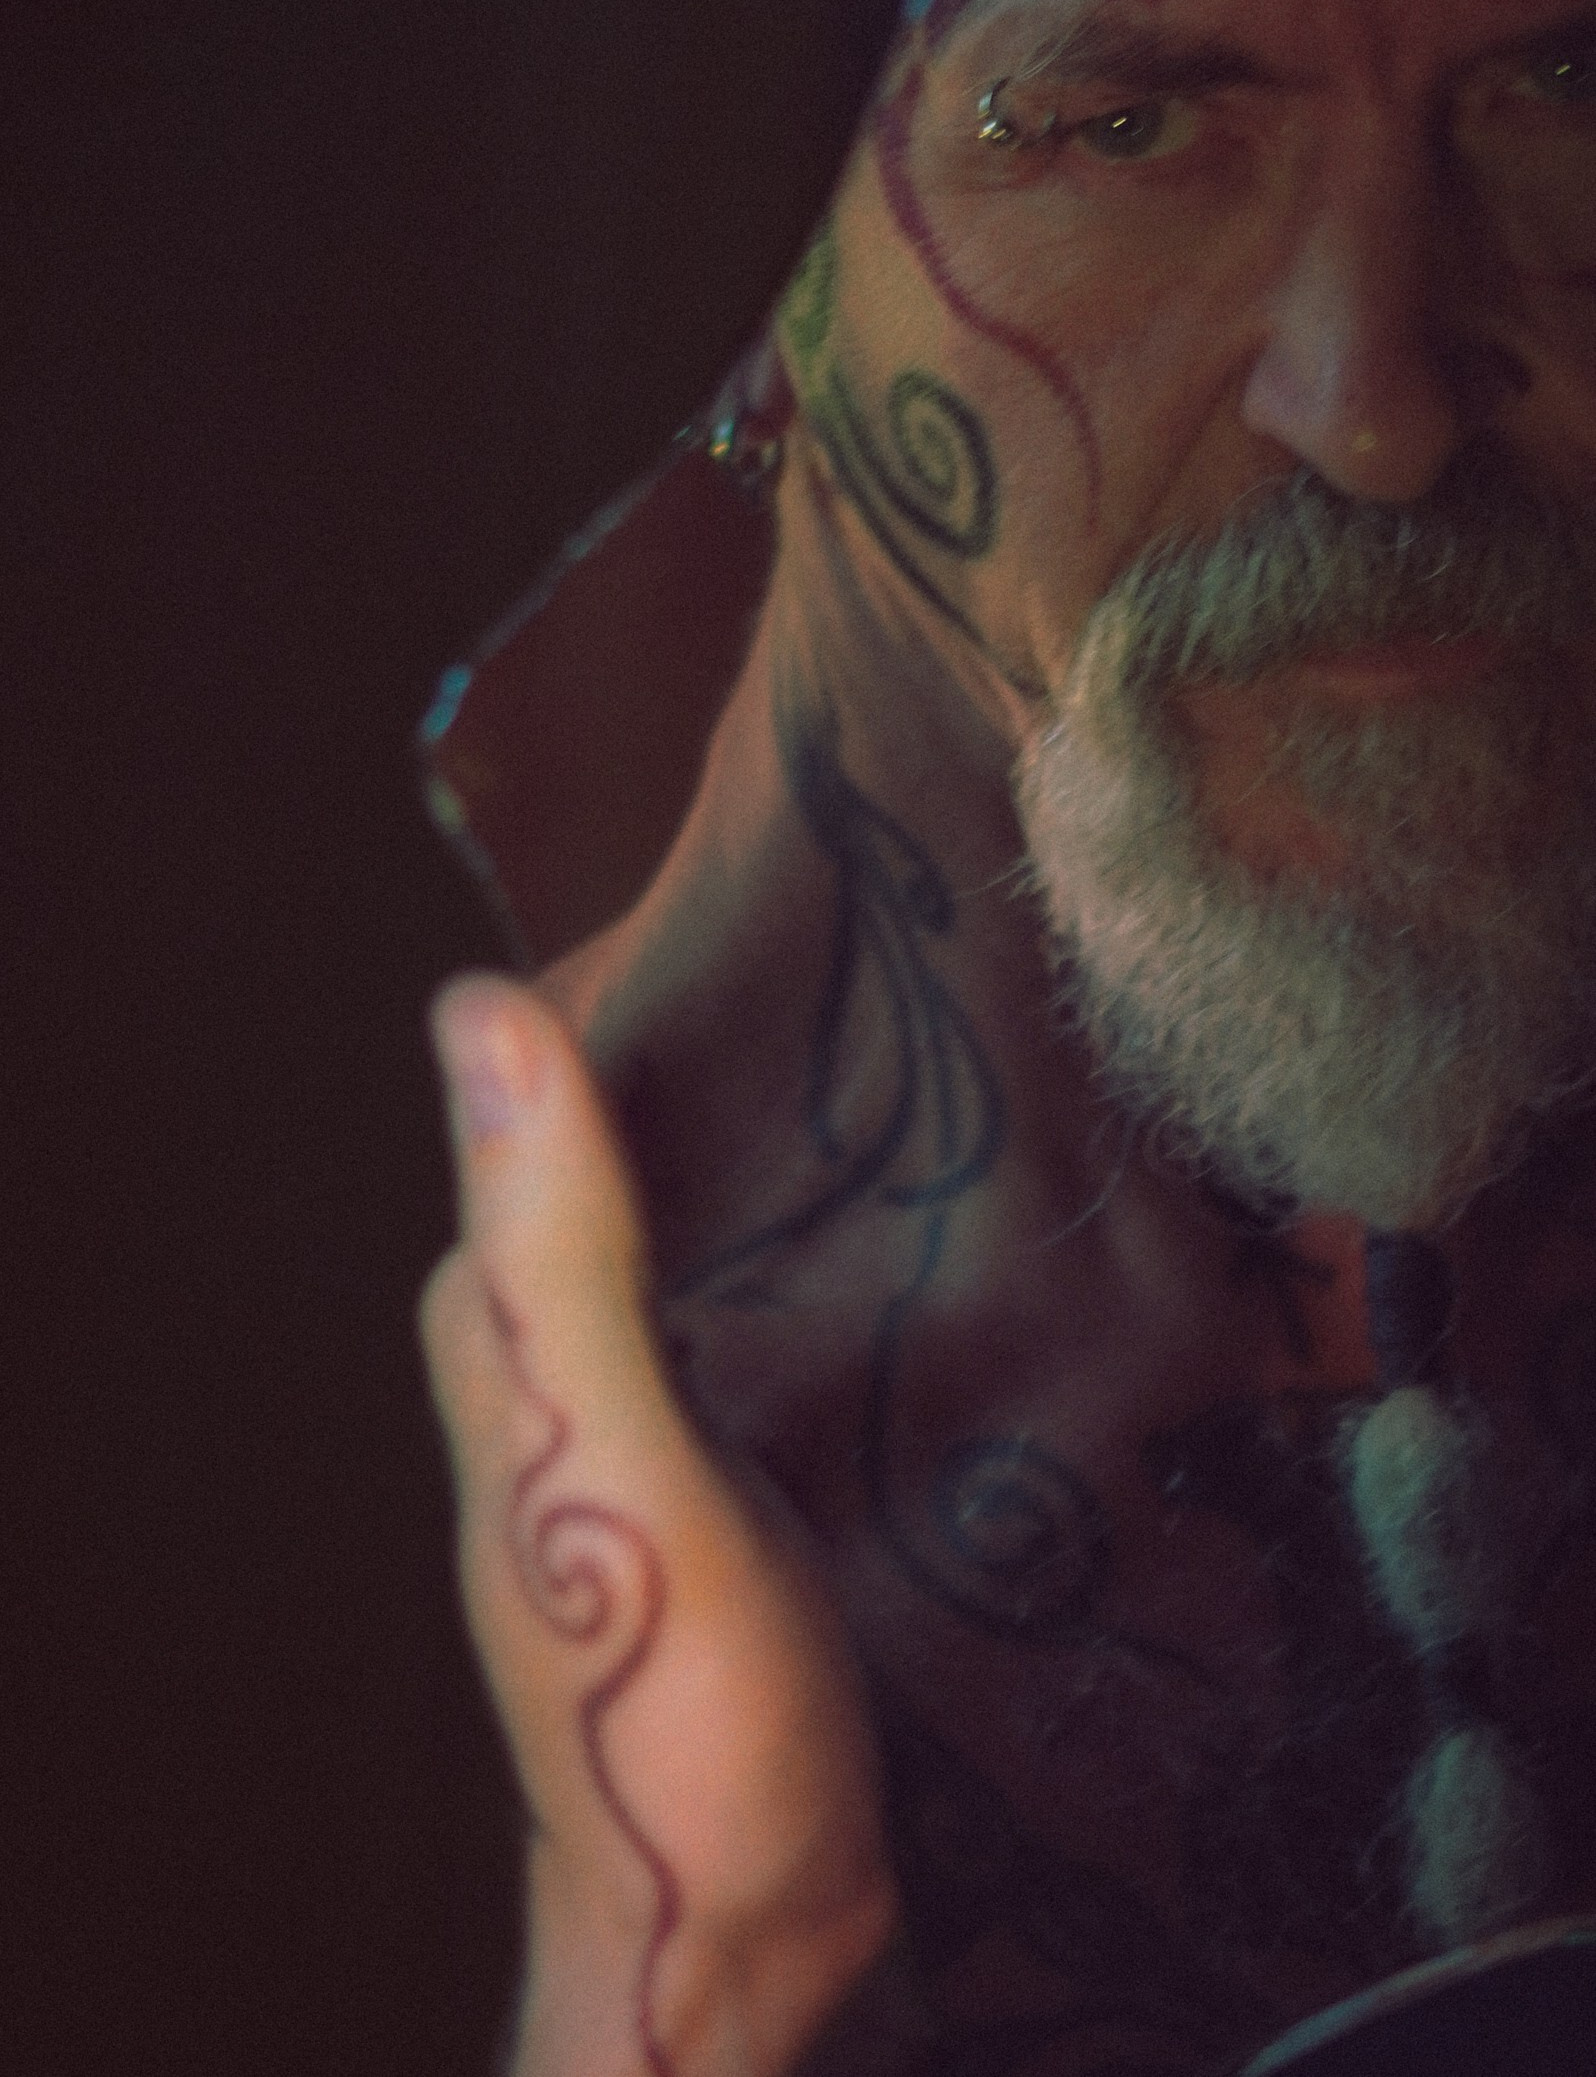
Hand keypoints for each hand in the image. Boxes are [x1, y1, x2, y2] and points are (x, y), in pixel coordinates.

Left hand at [419, 977, 897, 2076]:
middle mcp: (570, 1342)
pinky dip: (857, 1239)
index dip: (652, 970)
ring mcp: (664, 1402)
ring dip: (822, 1136)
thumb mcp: (611, 1462)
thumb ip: (555, 1253)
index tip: (788, 871)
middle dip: (762, 1040)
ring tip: (963, 1038)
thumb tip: (476, 1004)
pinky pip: (795, 1299)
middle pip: (654, 1141)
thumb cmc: (663, 1707)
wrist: (755, 1933)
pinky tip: (957, 1207)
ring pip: (733, 1215)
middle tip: (916, 940)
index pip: (553, 1086)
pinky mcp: (754, 1457)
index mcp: (504, 1319)